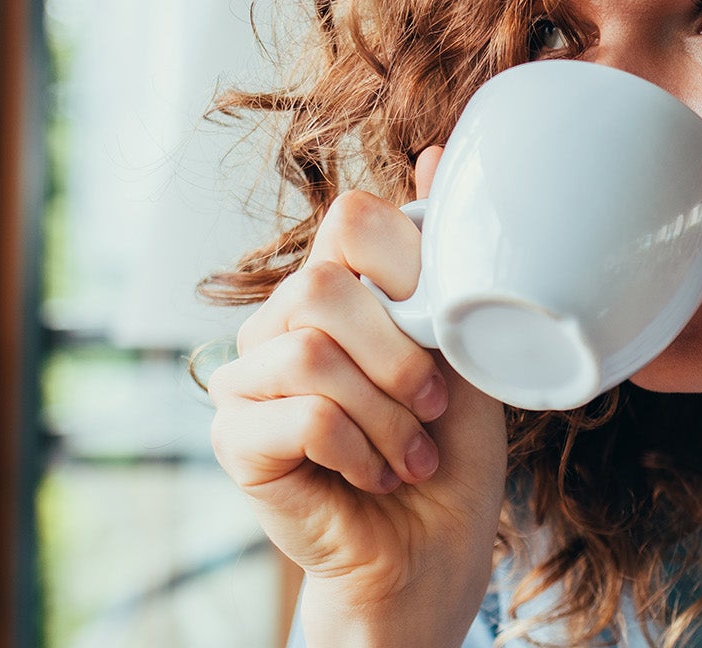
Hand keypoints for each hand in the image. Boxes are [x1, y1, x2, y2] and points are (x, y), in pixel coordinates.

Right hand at [209, 146, 506, 640]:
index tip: (442, 330)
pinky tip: (376, 476)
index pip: (351, 219)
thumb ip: (446, 260)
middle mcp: (280, 322)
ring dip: (384, 414)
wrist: (433, 550)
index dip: (408, 267)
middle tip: (433, 409)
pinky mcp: (234, 438)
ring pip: (310, 351)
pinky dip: (358, 448)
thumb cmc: (451, 451)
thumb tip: (438, 151)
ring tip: (410, 453)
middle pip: (324, 285)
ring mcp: (246, 378)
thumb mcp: (466, 343)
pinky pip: (297, 412)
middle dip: (401, 356)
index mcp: (336, 288)